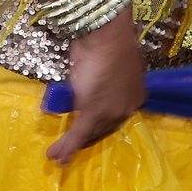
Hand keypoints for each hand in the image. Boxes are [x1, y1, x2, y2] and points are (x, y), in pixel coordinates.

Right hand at [45, 15, 147, 162]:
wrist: (106, 35)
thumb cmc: (106, 40)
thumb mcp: (107, 60)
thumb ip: (101, 73)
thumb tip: (88, 73)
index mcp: (135, 91)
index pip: (117, 113)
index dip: (102, 123)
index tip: (90, 127)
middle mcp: (127, 105)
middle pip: (106, 127)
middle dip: (89, 138)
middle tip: (75, 144)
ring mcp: (111, 110)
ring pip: (91, 133)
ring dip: (73, 145)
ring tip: (58, 155)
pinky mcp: (93, 112)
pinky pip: (79, 133)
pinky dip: (67, 146)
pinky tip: (56, 156)